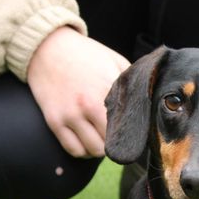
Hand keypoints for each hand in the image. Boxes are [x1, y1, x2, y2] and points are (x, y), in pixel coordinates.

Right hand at [28, 27, 129, 157]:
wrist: (47, 46)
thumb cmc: (86, 54)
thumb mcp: (115, 61)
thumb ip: (131, 83)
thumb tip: (150, 104)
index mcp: (108, 89)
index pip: (130, 124)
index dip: (138, 134)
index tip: (140, 136)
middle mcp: (89, 105)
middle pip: (113, 142)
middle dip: (119, 142)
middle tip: (121, 138)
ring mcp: (70, 115)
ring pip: (94, 151)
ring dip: (102, 149)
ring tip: (104, 140)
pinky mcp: (54, 121)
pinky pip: (74, 150)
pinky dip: (83, 151)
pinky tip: (88, 141)